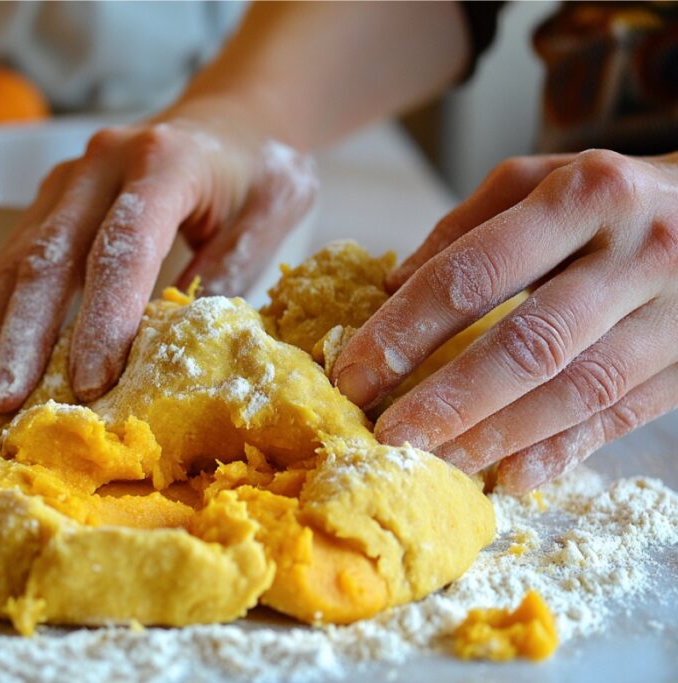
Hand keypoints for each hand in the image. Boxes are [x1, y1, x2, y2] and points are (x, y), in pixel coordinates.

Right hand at [0, 102, 317, 411]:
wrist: (232, 121)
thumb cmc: (258, 173)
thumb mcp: (275, 211)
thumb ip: (232, 270)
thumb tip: (179, 347)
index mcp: (164, 161)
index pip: (125, 243)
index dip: (105, 316)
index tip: (90, 384)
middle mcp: (103, 163)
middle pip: (51, 252)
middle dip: (25, 334)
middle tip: (7, 402)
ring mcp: (69, 181)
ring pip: (18, 258)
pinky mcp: (53, 203)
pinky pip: (16, 262)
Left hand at [331, 149, 677, 492]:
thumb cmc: (616, 196)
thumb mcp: (544, 180)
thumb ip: (466, 225)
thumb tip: (393, 287)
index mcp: (585, 195)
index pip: (473, 273)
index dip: (406, 330)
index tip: (355, 373)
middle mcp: (638, 252)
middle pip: (528, 344)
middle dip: (448, 399)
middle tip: (390, 435)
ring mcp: (676, 313)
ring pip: (576, 391)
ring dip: (498, 436)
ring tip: (437, 461)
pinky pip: (622, 415)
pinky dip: (562, 450)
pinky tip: (510, 475)